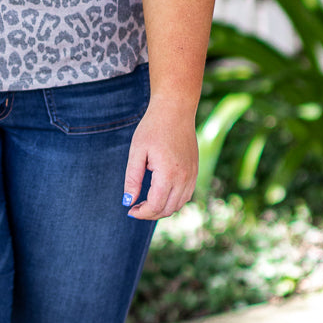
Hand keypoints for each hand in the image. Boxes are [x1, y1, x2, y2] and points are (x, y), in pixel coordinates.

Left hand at [123, 96, 198, 220]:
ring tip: (146, 202)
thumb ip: (132, 178)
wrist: (175, 109)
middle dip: (150, 213)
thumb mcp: (137, 151)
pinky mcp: (195, 170)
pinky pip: (186, 195)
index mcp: (168, 173)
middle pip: (167, 209)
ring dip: (162, 209)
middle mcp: (184, 177)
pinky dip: (173, 200)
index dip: (141, 213)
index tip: (130, 209)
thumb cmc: (153, 127)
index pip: (155, 206)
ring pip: (178, 205)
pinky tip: (161, 193)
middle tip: (135, 207)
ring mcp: (192, 174)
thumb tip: (128, 202)